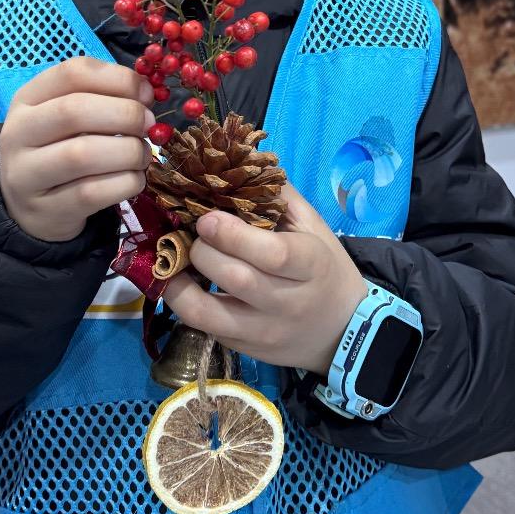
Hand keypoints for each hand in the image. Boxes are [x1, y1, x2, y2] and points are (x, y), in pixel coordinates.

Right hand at [0, 56, 155, 241]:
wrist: (28, 207)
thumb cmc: (58, 149)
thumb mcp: (66, 116)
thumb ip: (101, 98)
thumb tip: (146, 94)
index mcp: (27, 98)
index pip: (72, 73)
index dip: (118, 79)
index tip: (146, 94)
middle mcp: (18, 133)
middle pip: (75, 111)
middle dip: (126, 114)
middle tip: (149, 125)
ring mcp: (26, 174)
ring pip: (82, 155)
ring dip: (128, 151)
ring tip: (142, 154)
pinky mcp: (45, 211)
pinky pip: (92, 193)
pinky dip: (125, 182)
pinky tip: (134, 179)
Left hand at [161, 182, 367, 376]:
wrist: (343, 328)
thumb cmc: (324, 267)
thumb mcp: (313, 226)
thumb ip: (277, 195)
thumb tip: (236, 162)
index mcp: (310, 265)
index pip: (271, 254)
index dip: (232, 234)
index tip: (206, 217)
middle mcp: (288, 303)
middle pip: (235, 278)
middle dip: (202, 251)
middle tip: (193, 236)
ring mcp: (266, 332)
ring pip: (210, 314)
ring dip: (179, 285)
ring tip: (172, 263)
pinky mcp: (247, 351)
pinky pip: (206, 330)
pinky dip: (186, 305)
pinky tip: (183, 285)